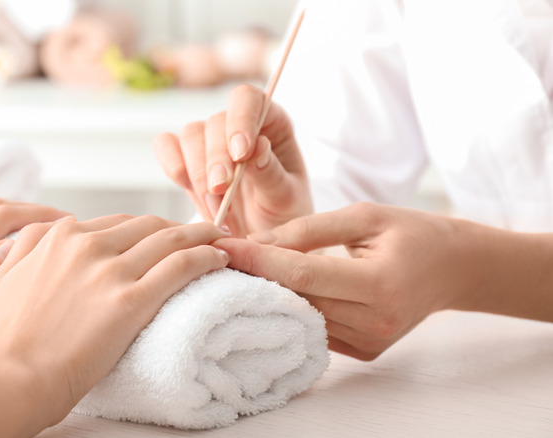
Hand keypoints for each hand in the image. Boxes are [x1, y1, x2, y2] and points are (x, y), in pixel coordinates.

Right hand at [0, 215, 230, 428]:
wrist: (9, 378)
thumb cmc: (5, 338)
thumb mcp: (4, 277)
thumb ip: (28, 245)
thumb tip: (46, 229)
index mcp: (60, 238)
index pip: (117, 222)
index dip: (145, 228)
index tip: (160, 234)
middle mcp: (88, 246)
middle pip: (148, 225)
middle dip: (177, 226)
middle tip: (198, 234)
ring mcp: (111, 271)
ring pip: (170, 238)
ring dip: (201, 235)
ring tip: (218, 239)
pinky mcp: (132, 301)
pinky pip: (181, 266)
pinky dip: (205, 257)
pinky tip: (218, 258)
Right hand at [154, 84, 312, 236]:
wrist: (260, 241)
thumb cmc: (281, 216)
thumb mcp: (287, 199)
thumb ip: (272, 174)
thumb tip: (257, 147)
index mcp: (272, 123)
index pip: (249, 100)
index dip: (241, 119)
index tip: (240, 154)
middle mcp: (238, 124)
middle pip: (215, 122)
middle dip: (216, 160)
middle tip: (221, 192)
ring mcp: (209, 140)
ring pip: (190, 135)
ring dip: (197, 173)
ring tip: (215, 208)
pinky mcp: (186, 158)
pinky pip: (166, 146)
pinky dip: (172, 164)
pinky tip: (185, 186)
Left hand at [215, 203, 487, 360]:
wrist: (455, 268)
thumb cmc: (412, 232)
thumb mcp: (364, 216)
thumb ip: (309, 230)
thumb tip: (256, 242)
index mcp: (380, 284)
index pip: (302, 274)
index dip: (258, 260)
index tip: (224, 246)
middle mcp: (376, 321)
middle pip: (297, 300)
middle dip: (256, 277)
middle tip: (222, 255)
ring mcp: (371, 342)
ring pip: (302, 317)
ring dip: (269, 294)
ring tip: (242, 269)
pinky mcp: (366, 351)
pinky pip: (317, 329)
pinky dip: (294, 308)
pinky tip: (274, 289)